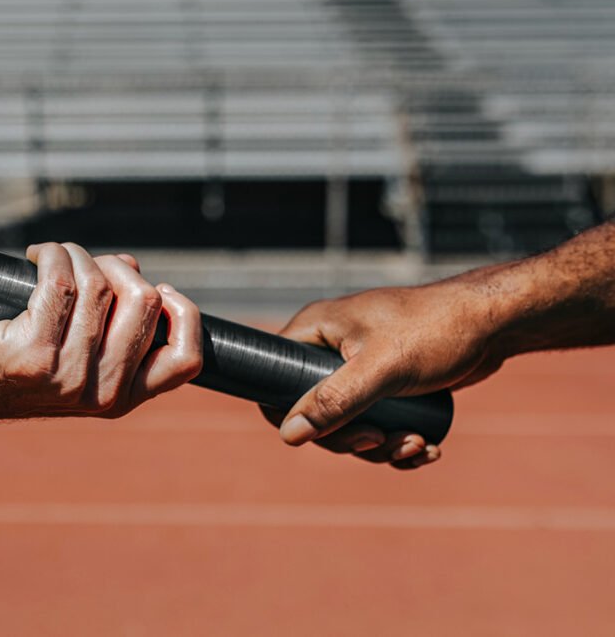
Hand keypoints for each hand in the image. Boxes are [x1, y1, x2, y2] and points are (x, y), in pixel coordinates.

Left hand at [0, 242, 202, 418]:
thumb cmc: (9, 348)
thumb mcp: (74, 341)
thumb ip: (112, 317)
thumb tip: (135, 271)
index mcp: (120, 397)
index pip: (186, 359)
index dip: (182, 312)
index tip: (158, 288)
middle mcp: (98, 395)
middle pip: (145, 305)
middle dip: (118, 269)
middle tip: (85, 264)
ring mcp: (65, 378)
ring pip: (101, 286)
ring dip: (77, 256)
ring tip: (53, 258)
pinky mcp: (31, 354)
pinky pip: (62, 282)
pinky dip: (51, 255)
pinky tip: (36, 256)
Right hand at [271, 278, 507, 468]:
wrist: (495, 323)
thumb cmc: (437, 330)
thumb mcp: (381, 369)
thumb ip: (333, 401)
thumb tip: (288, 435)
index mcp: (316, 332)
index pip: (275, 379)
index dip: (294, 416)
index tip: (338, 433)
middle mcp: (330, 349)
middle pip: (314, 412)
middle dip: (352, 439)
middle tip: (384, 441)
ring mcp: (357, 367)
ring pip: (349, 423)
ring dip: (382, 446)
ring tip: (418, 445)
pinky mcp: (386, 383)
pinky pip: (376, 422)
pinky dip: (397, 442)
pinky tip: (427, 447)